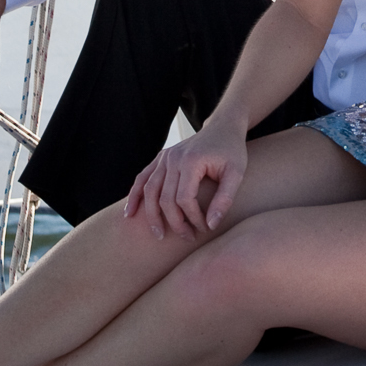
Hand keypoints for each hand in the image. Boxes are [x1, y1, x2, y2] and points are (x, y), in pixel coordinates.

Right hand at [124, 116, 247, 239]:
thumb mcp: (236, 174)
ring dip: (151, 215)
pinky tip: (130, 213)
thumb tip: (211, 225)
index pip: (184, 199)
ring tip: (158, 234)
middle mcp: (173, 157)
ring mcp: (165, 157)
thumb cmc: (231, 152)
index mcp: (192, 160)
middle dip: (175, 223)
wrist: (222, 127)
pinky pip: (142, 178)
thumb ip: (224, 199)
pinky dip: (134, 196)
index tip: (204, 228)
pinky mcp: (161, 158)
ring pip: (149, 190)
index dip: (193, 218)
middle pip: (165, 198)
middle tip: (187, 237)